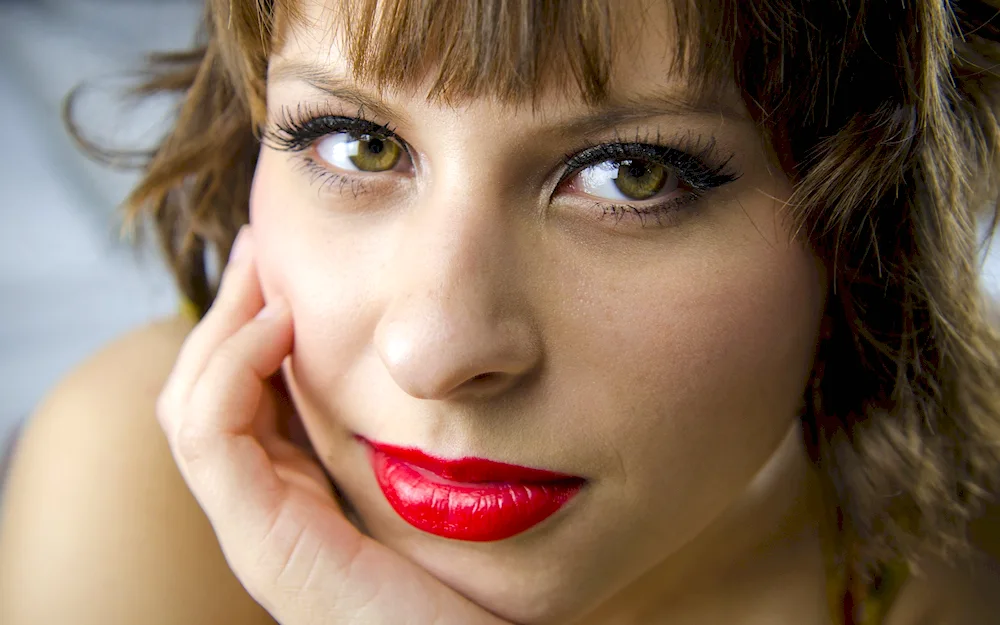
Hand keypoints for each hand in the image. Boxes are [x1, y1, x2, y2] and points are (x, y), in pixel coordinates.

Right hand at [157, 226, 512, 624]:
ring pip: (193, 407)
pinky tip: (280, 322)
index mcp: (302, 495)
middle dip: (229, 312)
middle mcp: (271, 512)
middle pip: (206, 393)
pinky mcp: (271, 548)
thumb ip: (415, 426)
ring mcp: (262, 533)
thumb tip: (422, 346)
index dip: (251, 323)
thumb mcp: (440, 476)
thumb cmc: (479, 574)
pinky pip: (212, 438)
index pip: (241, 397)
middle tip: (264, 246)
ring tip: (266, 266)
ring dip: (222, 325)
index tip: (285, 260)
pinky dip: (231, 368)